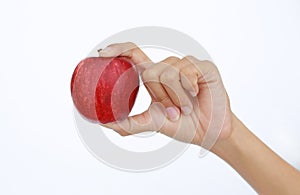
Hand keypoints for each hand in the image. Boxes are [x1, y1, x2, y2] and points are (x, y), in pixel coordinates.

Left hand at [99, 42, 231, 148]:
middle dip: (161, 97)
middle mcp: (168, 68)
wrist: (209, 133)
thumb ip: (128, 123)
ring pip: (169, 72)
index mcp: (154, 78)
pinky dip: (189, 88)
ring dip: (177, 96)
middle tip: (174, 112)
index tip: (102, 53)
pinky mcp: (202, 66)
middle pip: (151, 70)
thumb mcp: (151, 123)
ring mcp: (186, 66)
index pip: (133, 54)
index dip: (118, 49)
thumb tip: (102, 122)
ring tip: (186, 108)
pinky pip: (188, 70)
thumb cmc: (182, 125)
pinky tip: (197, 93)